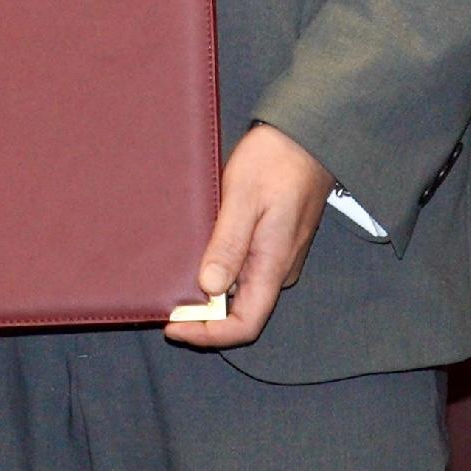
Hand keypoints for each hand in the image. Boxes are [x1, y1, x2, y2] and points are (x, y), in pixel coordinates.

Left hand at [166, 124, 333, 348]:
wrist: (306, 136)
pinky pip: (243, 270)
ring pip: (239, 291)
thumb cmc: (276, 162)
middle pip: (239, 313)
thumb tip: (209, 287)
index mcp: (273, 265)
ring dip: (207, 293)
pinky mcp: (272, 243)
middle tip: (165, 302)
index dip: (208, 334)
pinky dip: (217, 271)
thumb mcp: (244, 199)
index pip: (244, 325)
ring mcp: (277, 257)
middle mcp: (277, 270)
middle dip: (201, 316)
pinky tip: (195, 255)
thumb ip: (228, 244)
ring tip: (173, 279)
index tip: (172, 326)